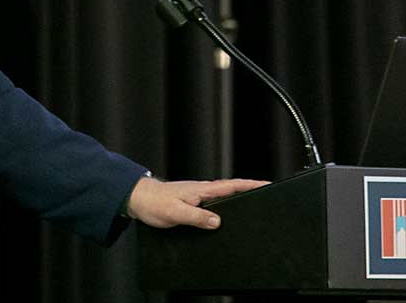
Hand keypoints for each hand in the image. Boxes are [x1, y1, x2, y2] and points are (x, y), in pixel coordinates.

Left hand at [126, 177, 268, 229]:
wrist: (137, 199)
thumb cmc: (154, 203)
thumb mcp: (176, 212)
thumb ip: (197, 217)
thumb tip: (217, 222)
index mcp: (202, 190)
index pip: (231, 186)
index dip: (250, 185)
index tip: (267, 183)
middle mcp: (201, 192)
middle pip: (231, 191)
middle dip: (249, 191)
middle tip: (266, 195)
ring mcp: (197, 197)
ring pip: (222, 199)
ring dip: (235, 201)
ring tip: (250, 207)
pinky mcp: (191, 203)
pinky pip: (212, 206)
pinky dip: (222, 209)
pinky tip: (223, 218)